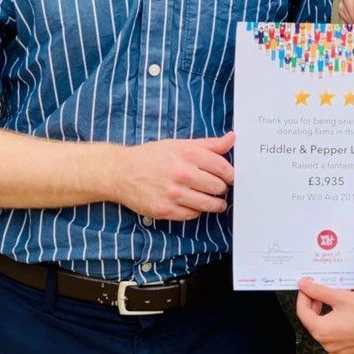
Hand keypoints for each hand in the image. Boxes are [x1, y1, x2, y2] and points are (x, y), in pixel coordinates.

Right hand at [112, 132, 235, 221]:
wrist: (121, 172)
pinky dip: (196, 211)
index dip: (231, 174)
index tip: (230, 177)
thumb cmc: (151, 157)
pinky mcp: (165, 210)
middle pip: (218, 187)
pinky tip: (194, 205)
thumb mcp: (179, 144)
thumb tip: (232, 138)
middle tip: (219, 188)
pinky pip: (192, 215)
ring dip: (215, 204)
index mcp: (187, 154)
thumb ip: (208, 144)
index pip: (222, 167)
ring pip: (208, 204)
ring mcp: (173, 194)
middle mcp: (182, 174)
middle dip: (222, 189)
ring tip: (215, 202)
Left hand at [295, 277, 353, 353]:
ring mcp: (341, 353)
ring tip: (342, 303)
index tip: (307, 287)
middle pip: (315, 322)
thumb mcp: (341, 296)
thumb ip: (318, 291)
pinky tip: (349, 320)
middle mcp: (329, 346)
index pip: (303, 312)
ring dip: (331, 316)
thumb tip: (304, 285)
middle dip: (318, 306)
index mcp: (321, 331)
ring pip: (328, 332)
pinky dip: (341, 331)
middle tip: (322, 294)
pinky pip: (340, 343)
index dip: (304, 296)